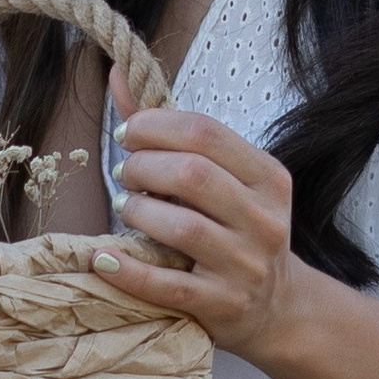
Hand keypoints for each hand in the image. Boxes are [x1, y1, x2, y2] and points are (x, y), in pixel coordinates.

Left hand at [97, 72, 304, 358]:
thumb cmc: (234, 227)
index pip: (207, 133)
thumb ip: (169, 128)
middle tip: (123, 173)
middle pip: (193, 175)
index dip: (157, 126)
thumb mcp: (221, 176)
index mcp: (268, 177)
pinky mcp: (224, 305)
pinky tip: (102, 258)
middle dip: (144, 167)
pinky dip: (127, 270)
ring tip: (123, 207)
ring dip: (137, 211)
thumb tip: (117, 72)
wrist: (276, 306)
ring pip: (182, 228)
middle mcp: (264, 219)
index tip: (128, 133)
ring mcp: (246, 265)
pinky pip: (168, 284)